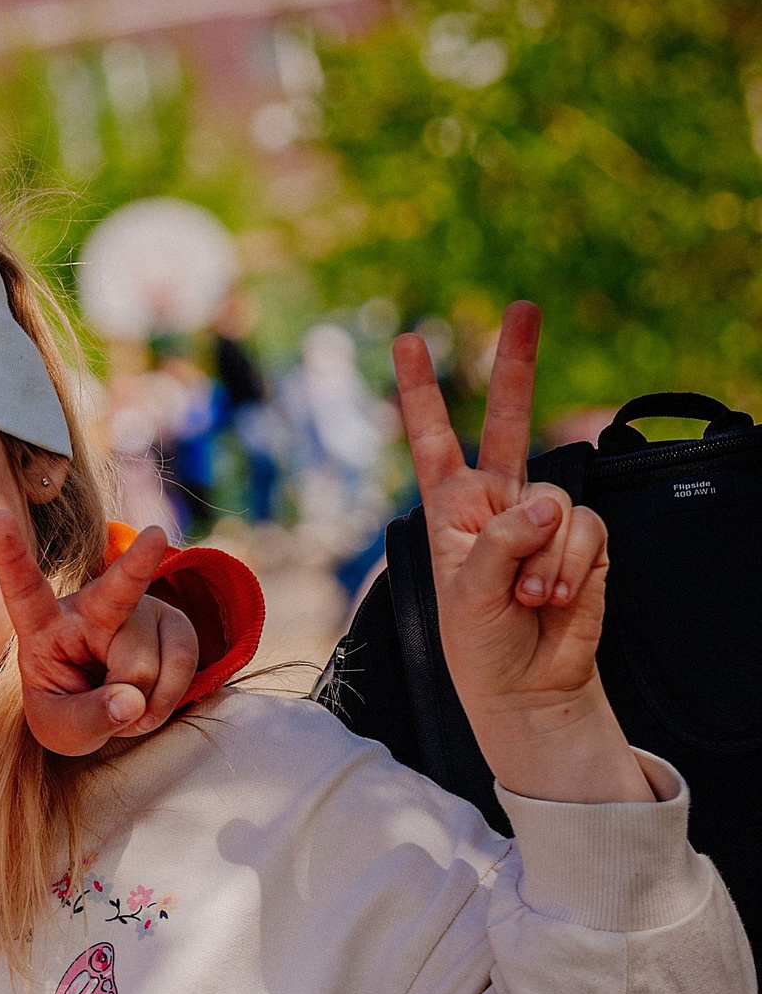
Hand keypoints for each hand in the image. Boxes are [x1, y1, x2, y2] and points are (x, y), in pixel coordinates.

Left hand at [0, 514, 198, 755]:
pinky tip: (149, 705)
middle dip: (137, 564)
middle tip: (156, 535)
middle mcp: (91, 606)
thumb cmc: (69, 711)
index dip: (10, 555)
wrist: (109, 712)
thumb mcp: (61, 730)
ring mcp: (137, 609)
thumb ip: (87, 720)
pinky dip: (168, 697)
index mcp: (43, 625)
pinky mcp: (173, 621)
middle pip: (117, 591)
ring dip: (140, 702)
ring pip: (145, 664)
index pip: (23, 589)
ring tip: (122, 707)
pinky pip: (182, 663)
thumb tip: (131, 701)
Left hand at [395, 303, 651, 803]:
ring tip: (527, 599)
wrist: (528, 686)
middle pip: (510, 423)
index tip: (407, 340)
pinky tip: (555, 598)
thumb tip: (548, 502)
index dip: (421, 393)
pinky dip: (571, 567)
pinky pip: (585, 531)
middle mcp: (497, 505)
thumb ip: (500, 543)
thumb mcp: (464, 595)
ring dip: (543, 559)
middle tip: (523, 307)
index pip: (433, 441)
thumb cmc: (480, 645)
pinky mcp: (583, 540)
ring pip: (555, 502)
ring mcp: (543, 520)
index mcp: (450, 511)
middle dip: (517, 365)